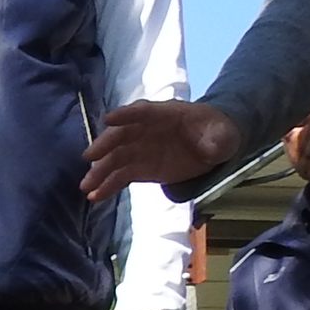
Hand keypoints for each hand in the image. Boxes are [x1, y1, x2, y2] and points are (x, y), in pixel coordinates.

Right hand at [86, 99, 244, 202]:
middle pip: (122, 136)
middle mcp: (146, 130)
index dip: (126, 115)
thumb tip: (211, 147)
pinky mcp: (141, 168)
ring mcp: (141, 149)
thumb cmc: (216, 132)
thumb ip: (217, 138)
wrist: (213, 144)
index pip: (143, 112)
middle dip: (105, 145)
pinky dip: (108, 186)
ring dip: (100, 172)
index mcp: (165, 114)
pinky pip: (121, 177)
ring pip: (116, 159)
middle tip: (89, 157)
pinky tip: (96, 197)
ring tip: (86, 187)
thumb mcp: (223, 133)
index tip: (108, 120)